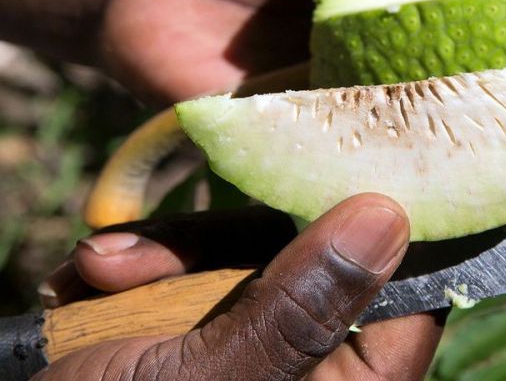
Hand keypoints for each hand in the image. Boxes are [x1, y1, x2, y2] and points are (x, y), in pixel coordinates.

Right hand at [35, 194, 444, 379]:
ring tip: (98, 271)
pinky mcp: (209, 318)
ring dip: (168, 257)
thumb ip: (299, 307)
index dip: (393, 228)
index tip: (369, 155)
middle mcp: (309, 361)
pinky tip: (88, 278)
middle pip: (315, 261)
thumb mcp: (210, 379)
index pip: (408, 300)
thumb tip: (389, 216)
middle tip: (148, 251)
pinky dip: (143, 268)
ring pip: (250, 255)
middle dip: (227, 246)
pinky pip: (200, 266)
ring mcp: (258, 336)